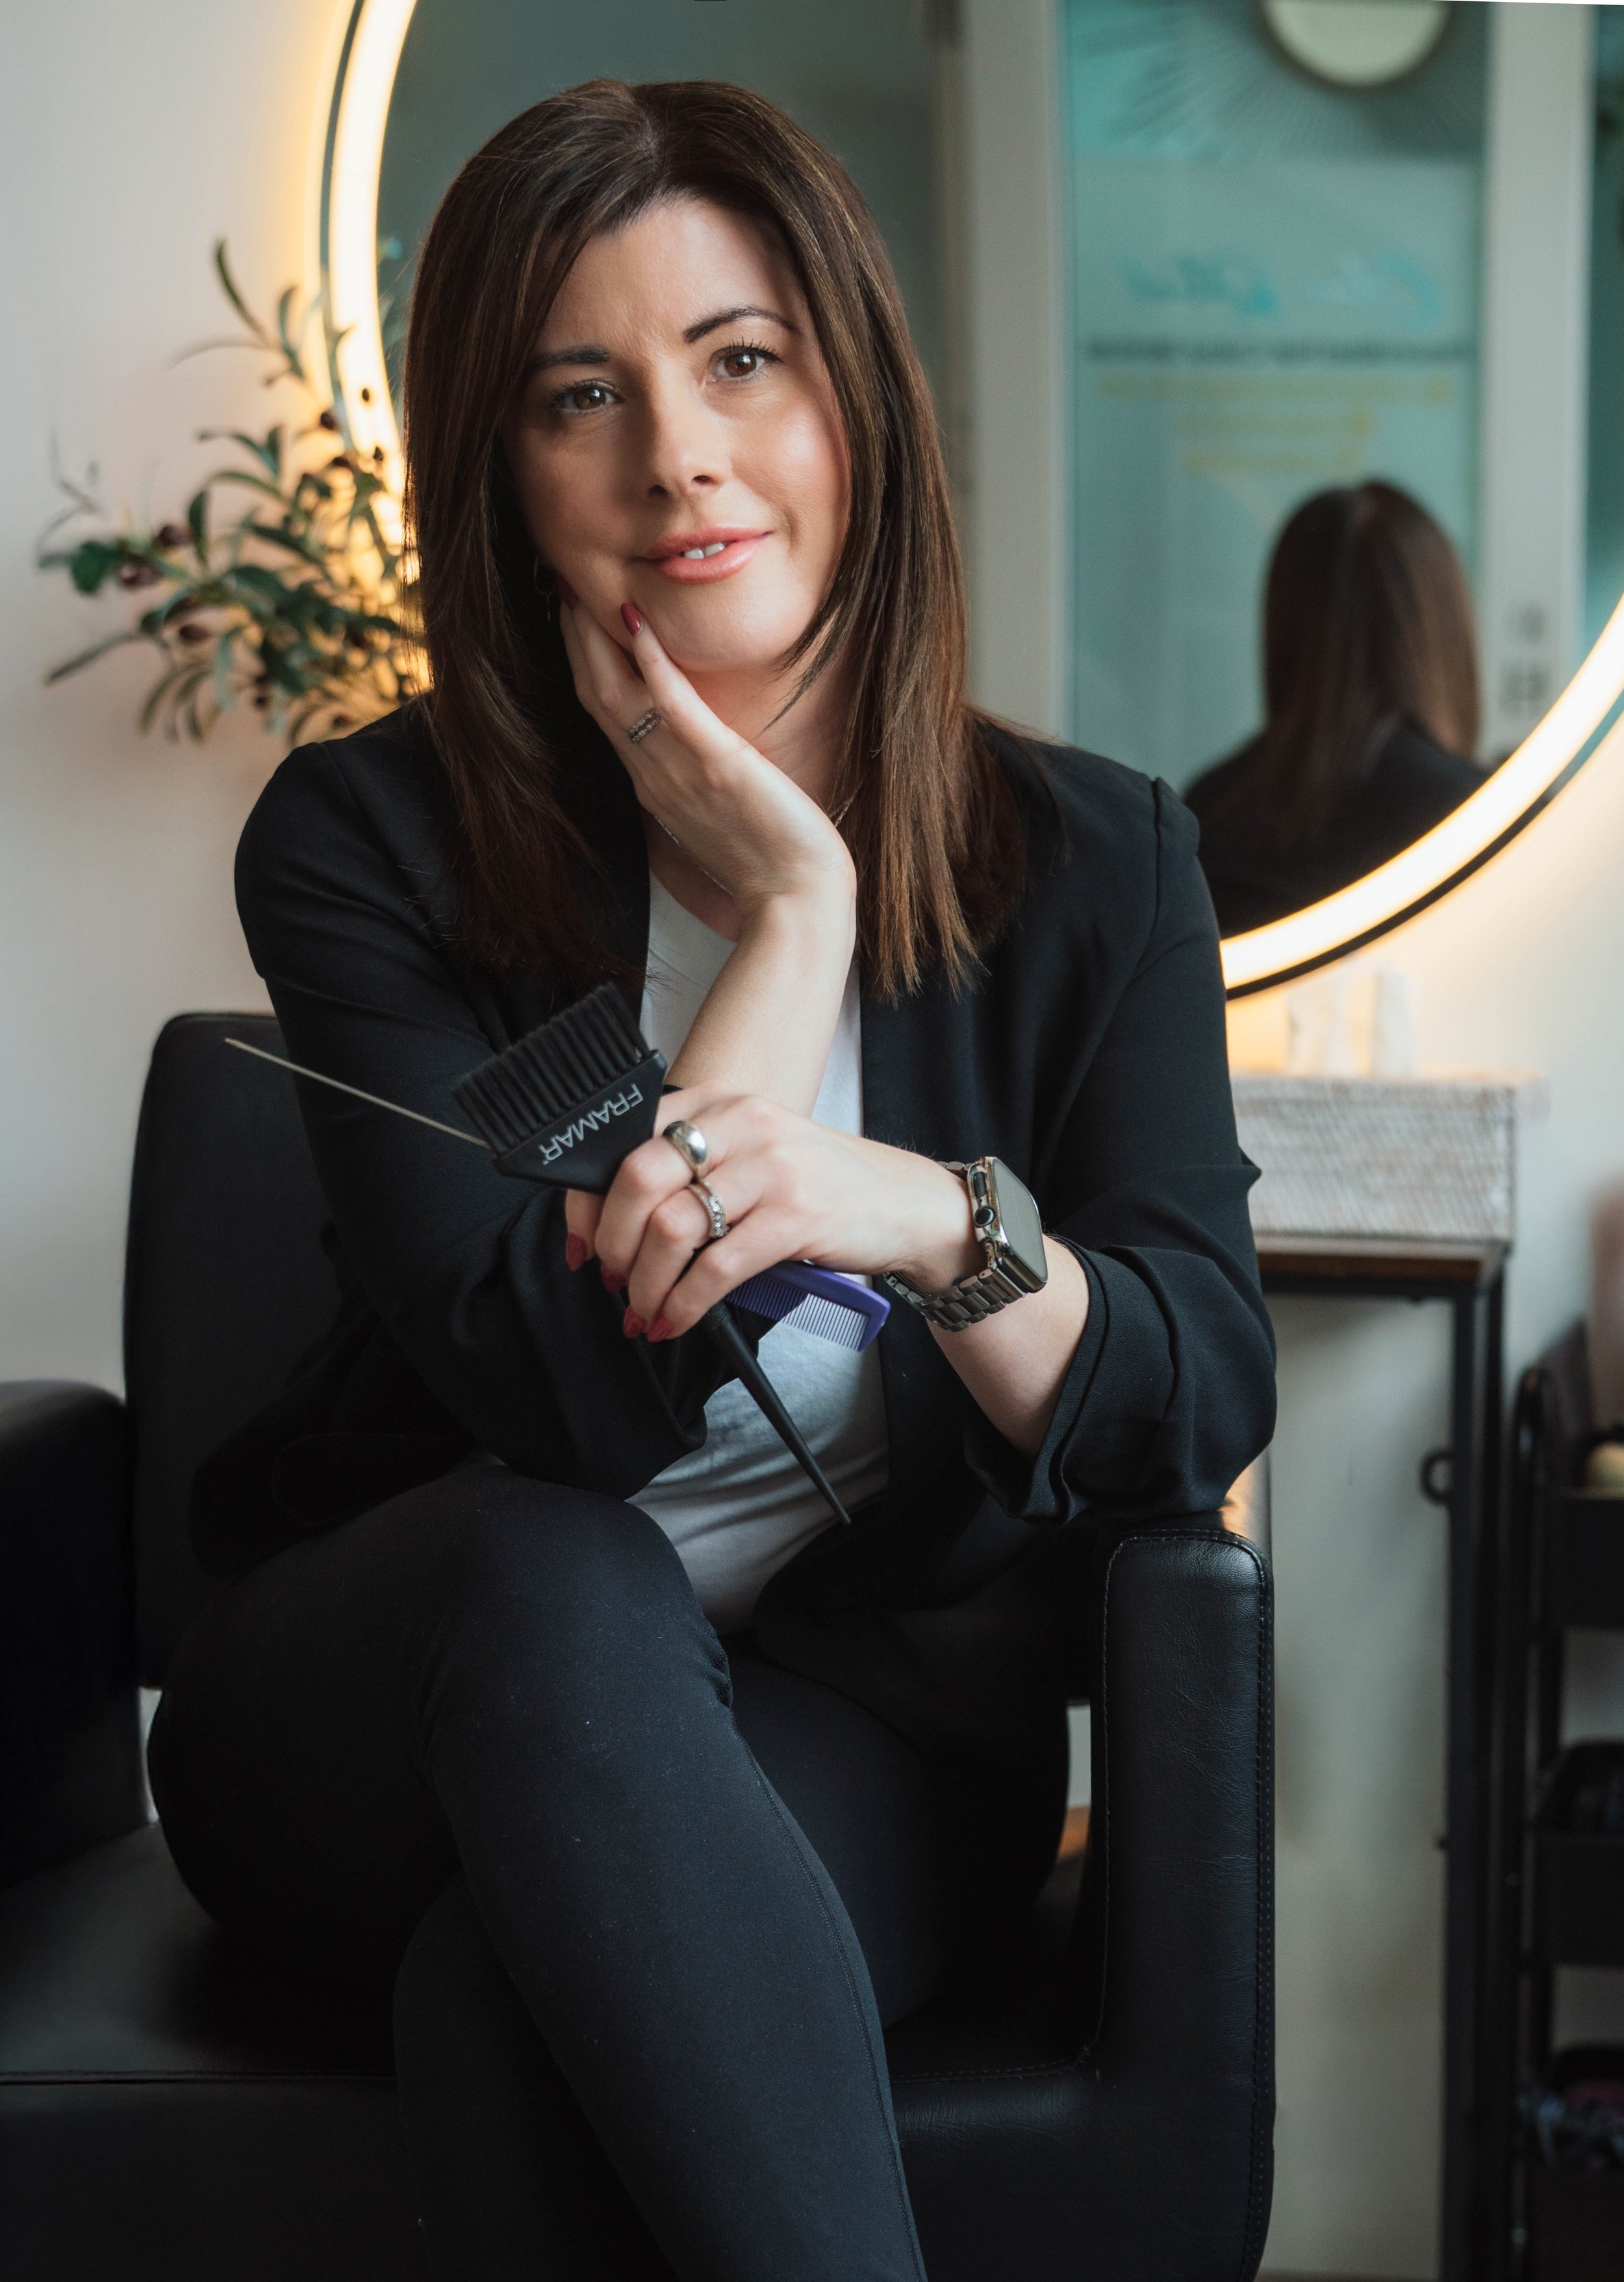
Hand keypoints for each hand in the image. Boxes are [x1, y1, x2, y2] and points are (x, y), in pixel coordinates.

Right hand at [558, 596, 853, 920]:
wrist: (794, 900)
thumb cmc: (766, 864)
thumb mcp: (718, 814)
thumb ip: (695, 781)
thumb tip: (693, 758)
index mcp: (653, 785)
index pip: (605, 714)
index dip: (584, 663)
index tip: (574, 619)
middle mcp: (654, 775)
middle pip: (597, 695)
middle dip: (577, 639)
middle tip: (565, 586)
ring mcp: (678, 770)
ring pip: (617, 695)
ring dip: (596, 638)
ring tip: (584, 590)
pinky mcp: (716, 764)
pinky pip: (671, 705)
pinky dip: (651, 662)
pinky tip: (637, 621)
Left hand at [563, 1084, 981, 1339]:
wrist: (903, 1204)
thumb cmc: (816, 1184)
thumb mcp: (748, 1154)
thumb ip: (689, 1169)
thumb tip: (610, 1224)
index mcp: (717, 1103)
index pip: (623, 1140)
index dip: (586, 1201)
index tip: (579, 1244)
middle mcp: (740, 1123)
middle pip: (637, 1178)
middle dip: (612, 1242)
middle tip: (612, 1279)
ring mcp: (770, 1167)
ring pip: (672, 1228)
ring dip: (645, 1283)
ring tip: (643, 1311)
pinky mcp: (795, 1216)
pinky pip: (716, 1268)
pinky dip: (683, 1305)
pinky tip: (674, 1322)